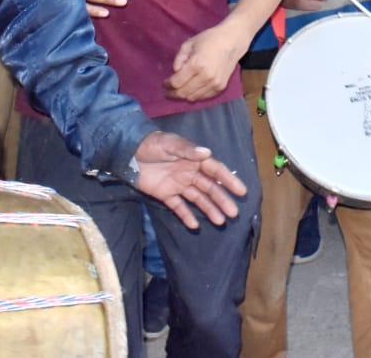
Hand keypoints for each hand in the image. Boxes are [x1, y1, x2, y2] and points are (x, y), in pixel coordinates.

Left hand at [131, 130, 247, 228]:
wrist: (129, 152)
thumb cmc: (153, 144)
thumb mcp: (170, 144)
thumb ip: (187, 150)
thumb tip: (207, 152)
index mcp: (194, 160)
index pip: (216, 171)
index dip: (229, 180)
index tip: (241, 191)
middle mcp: (190, 173)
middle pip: (209, 188)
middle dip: (222, 200)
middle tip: (233, 213)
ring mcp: (178, 185)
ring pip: (197, 199)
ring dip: (208, 209)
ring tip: (220, 221)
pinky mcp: (165, 194)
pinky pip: (178, 207)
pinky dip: (186, 216)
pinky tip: (194, 225)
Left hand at [164, 22, 246, 101]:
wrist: (232, 41)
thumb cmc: (210, 39)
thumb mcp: (189, 44)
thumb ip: (179, 58)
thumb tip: (175, 72)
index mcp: (197, 65)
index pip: (176, 82)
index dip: (167, 85)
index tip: (164, 83)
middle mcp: (206, 77)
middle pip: (183, 92)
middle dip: (172, 93)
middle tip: (168, 91)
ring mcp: (214, 83)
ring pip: (193, 97)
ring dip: (183, 95)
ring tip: (179, 90)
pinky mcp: (220, 87)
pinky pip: (203, 97)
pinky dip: (195, 95)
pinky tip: (191, 89)